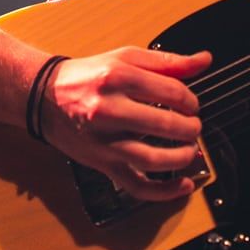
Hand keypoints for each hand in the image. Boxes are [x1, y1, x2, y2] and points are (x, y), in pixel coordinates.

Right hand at [40, 46, 211, 201]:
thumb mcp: (126, 58)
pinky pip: (136, 185)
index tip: (192, 104)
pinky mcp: (101, 163)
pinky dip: (163, 191)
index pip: (172, 91)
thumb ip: (167, 62)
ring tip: (190, 150)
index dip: (191, 100)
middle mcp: (109, 109)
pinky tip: (183, 185)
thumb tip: (204, 60)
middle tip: (194, 127)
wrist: (45, 97)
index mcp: (118, 77)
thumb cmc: (89, 77)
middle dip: (190, 127)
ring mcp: (104, 140)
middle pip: (165, 123)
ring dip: (182, 157)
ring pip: (153, 158)